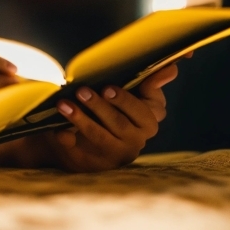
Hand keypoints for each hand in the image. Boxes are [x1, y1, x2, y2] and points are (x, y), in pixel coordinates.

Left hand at [0, 63, 179, 171]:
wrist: (89, 133)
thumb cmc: (116, 104)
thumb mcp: (134, 90)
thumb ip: (151, 80)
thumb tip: (172, 67)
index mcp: (148, 119)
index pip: (144, 112)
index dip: (125, 101)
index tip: (107, 88)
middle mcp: (136, 139)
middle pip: (120, 124)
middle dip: (100, 107)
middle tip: (82, 91)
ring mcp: (115, 152)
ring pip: (100, 137)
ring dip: (81, 120)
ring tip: (63, 104)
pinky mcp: (94, 162)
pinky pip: (80, 151)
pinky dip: (67, 138)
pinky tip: (57, 129)